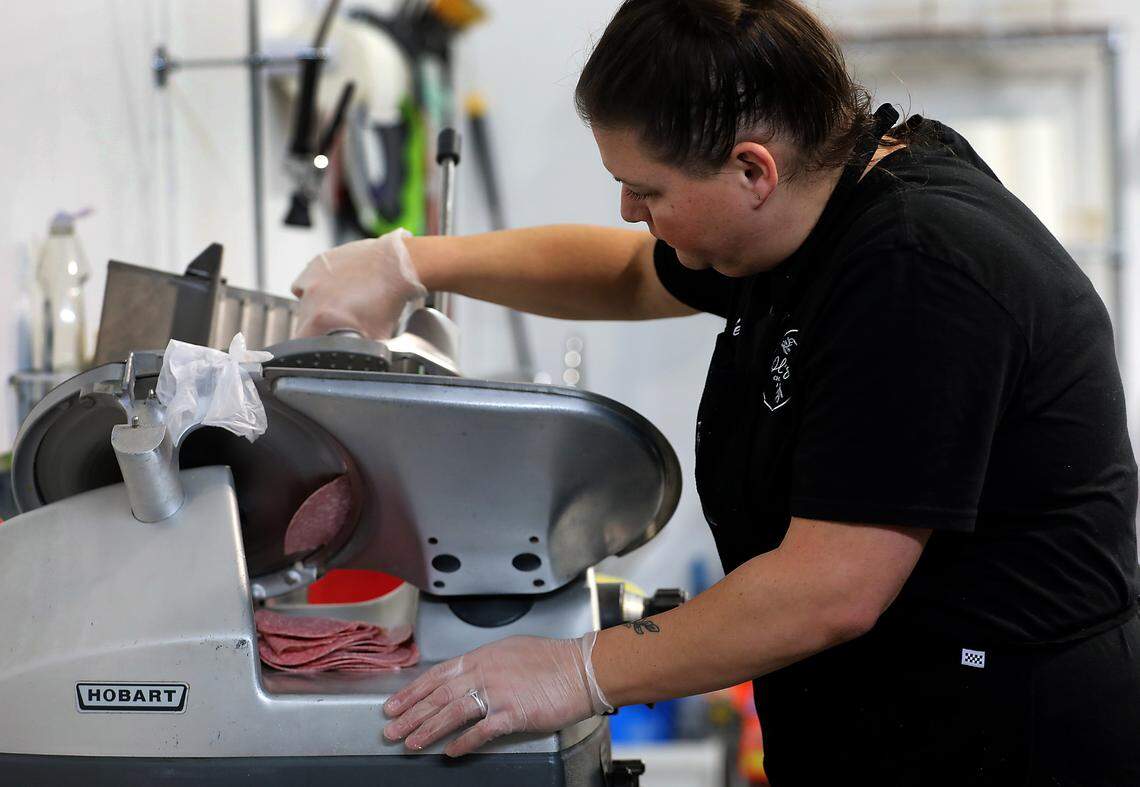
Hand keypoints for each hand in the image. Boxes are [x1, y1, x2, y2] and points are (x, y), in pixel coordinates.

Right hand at [290, 229, 426, 339]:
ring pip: (303, 299)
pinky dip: (316, 284)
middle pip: (302, 320)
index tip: (317, 346)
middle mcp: (312, 295)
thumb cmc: (389, 297)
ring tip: (337, 303)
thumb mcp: (376, 336)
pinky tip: (333, 286)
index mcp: (321, 317)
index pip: (301, 340)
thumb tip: (357, 358)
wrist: (396, 266)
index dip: (309, 347)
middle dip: (316, 325)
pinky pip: (308, 277)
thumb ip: (359, 349)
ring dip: (314, 304)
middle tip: (337, 323)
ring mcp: (313, 275)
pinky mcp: (319, 261)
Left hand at [382, 633, 611, 756]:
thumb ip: (486, 664)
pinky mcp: (513, 713)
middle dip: (410, 714)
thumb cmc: (553, 660)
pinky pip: (480, 731)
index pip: (437, 675)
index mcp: (483, 656)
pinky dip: (463, 743)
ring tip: (412, 743)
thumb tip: (467, 678)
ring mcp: (498, 692)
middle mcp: (485, 672)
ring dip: (428, 730)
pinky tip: (451, 752)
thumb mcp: (511, 651)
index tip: (395, 704)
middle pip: (438, 695)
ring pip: (452, 713)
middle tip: (391, 729)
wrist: (582, 668)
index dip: (413, 691)